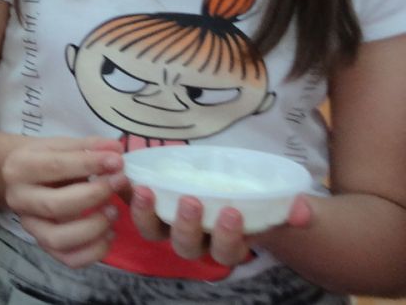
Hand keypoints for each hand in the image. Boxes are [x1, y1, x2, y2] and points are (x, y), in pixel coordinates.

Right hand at [1, 136, 126, 267]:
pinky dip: (94, 252)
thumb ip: (89, 146)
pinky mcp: (45, 246)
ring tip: (114, 211)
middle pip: (55, 205)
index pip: (55, 166)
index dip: (89, 163)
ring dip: (93, 227)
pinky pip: (69, 260)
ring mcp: (30, 226)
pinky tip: (109, 234)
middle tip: (119, 182)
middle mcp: (18, 199)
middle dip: (93, 195)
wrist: (25, 179)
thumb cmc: (48, 159)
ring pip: (58, 238)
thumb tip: (116, 150)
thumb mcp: (62, 145)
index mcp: (19, 168)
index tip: (117, 160)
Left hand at [128, 185, 312, 265]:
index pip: (226, 253)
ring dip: (145, 212)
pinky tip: (122, 173)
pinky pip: (131, 203)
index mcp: (226, 244)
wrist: (230, 188)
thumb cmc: (253, 201)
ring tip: (145, 189)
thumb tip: (303, 211)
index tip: (233, 212)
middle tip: (192, 200)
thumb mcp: (274, 204)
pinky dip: (123, 191)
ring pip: (153, 230)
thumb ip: (291, 209)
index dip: (227, 238)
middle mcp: (195, 240)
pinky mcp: (149, 204)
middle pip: (186, 246)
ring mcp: (169, 224)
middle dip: (188, 226)